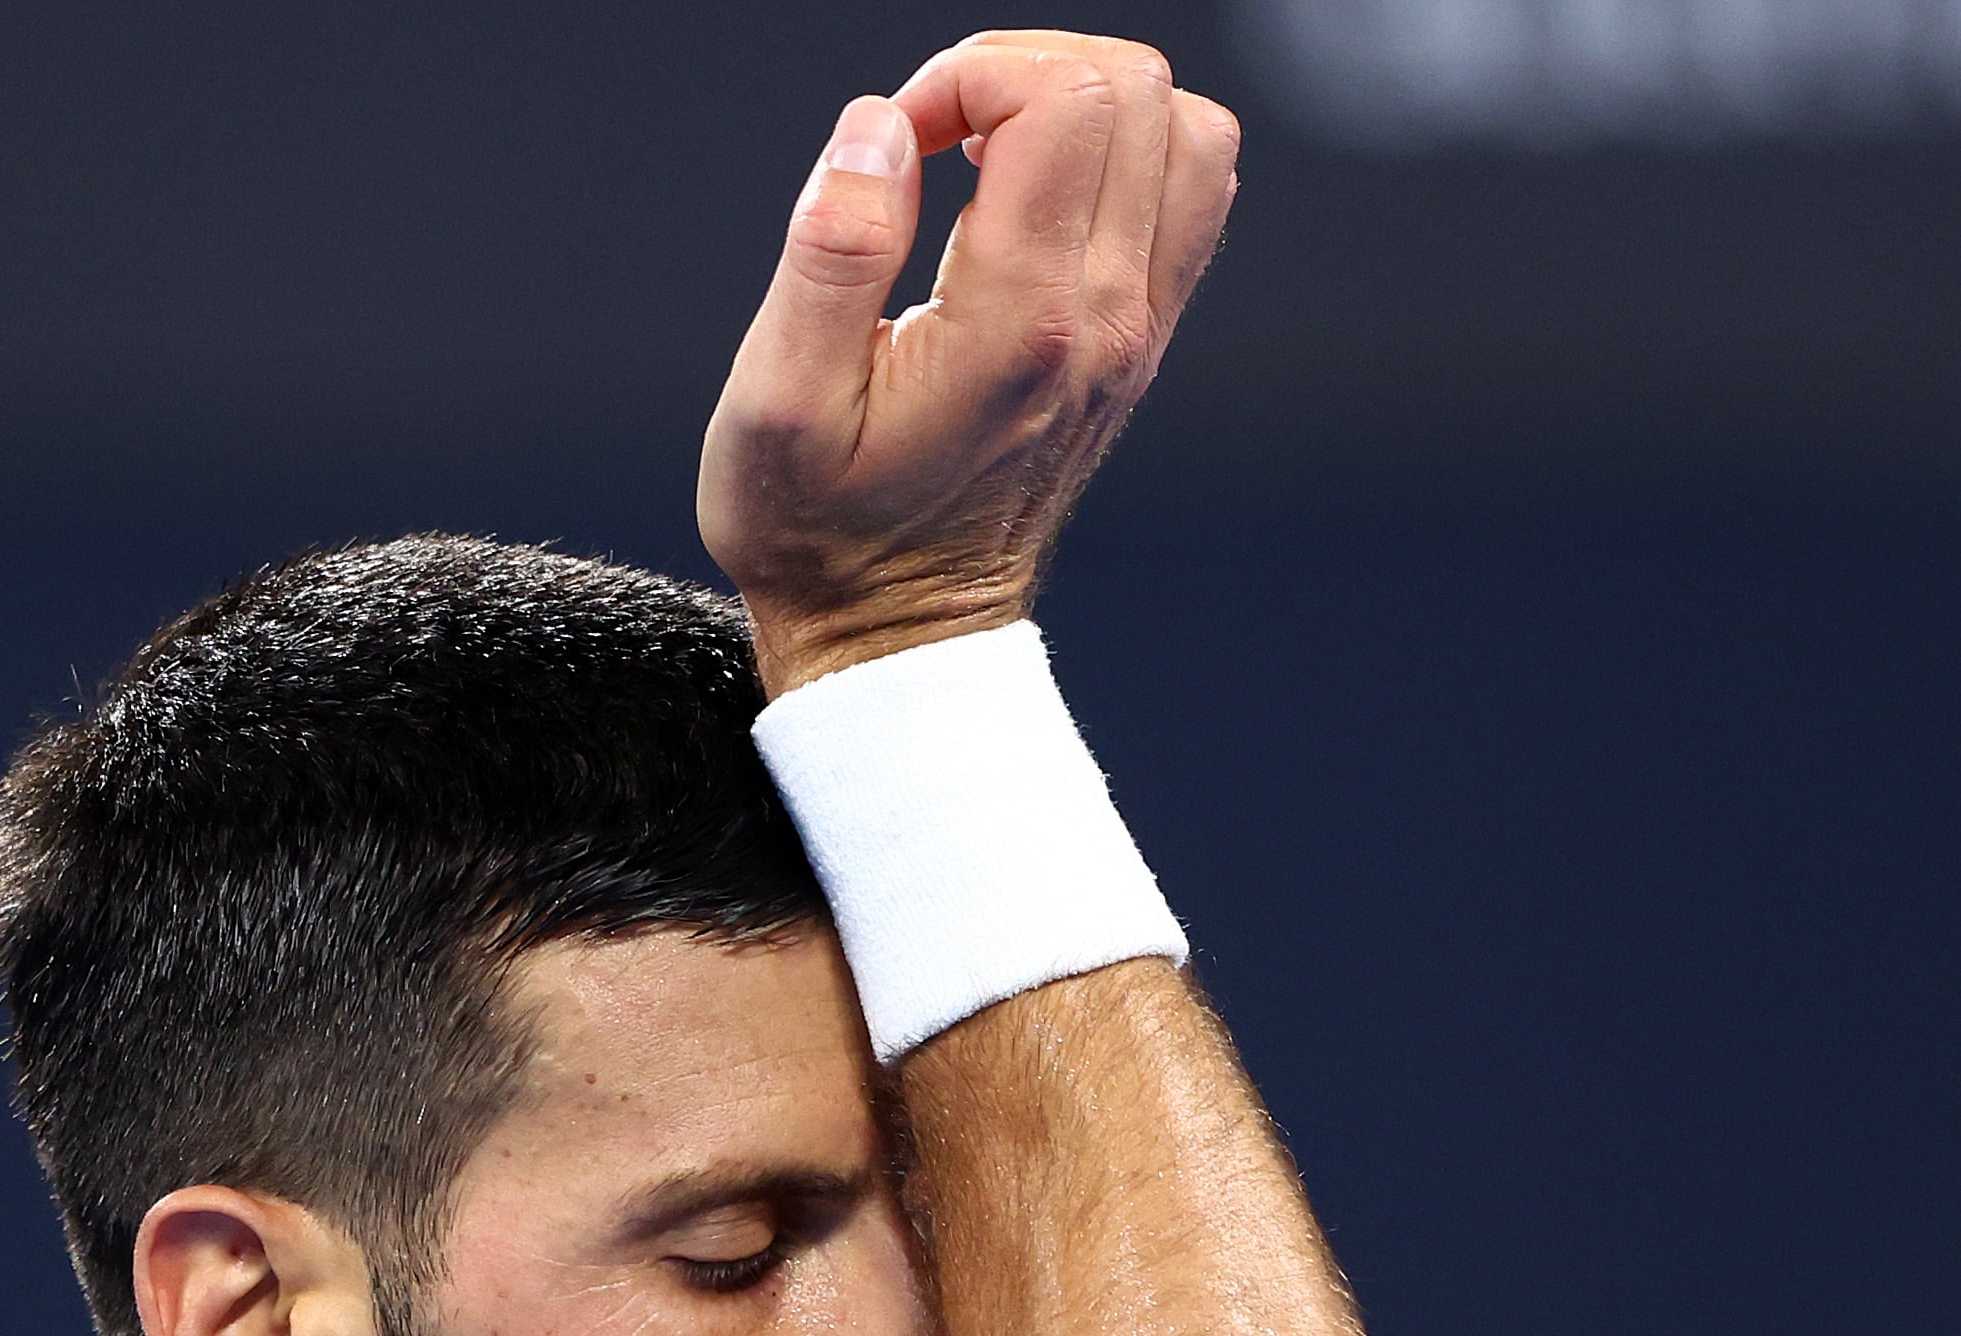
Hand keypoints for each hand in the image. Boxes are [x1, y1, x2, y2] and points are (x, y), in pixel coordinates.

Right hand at [697, 33, 1240, 693]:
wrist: (895, 638)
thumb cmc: (819, 535)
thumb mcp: (775, 404)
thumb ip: (831, 250)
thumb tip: (879, 130)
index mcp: (1021, 324)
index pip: (1059, 101)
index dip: (964, 77)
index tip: (893, 143)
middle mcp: (1106, 319)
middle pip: (1134, 90)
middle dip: (1019, 72)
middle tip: (932, 136)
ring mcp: (1139, 330)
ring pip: (1185, 131)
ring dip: (1081, 107)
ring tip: (984, 155)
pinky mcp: (1141, 339)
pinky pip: (1184, 193)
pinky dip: (1116, 156)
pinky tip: (1026, 195)